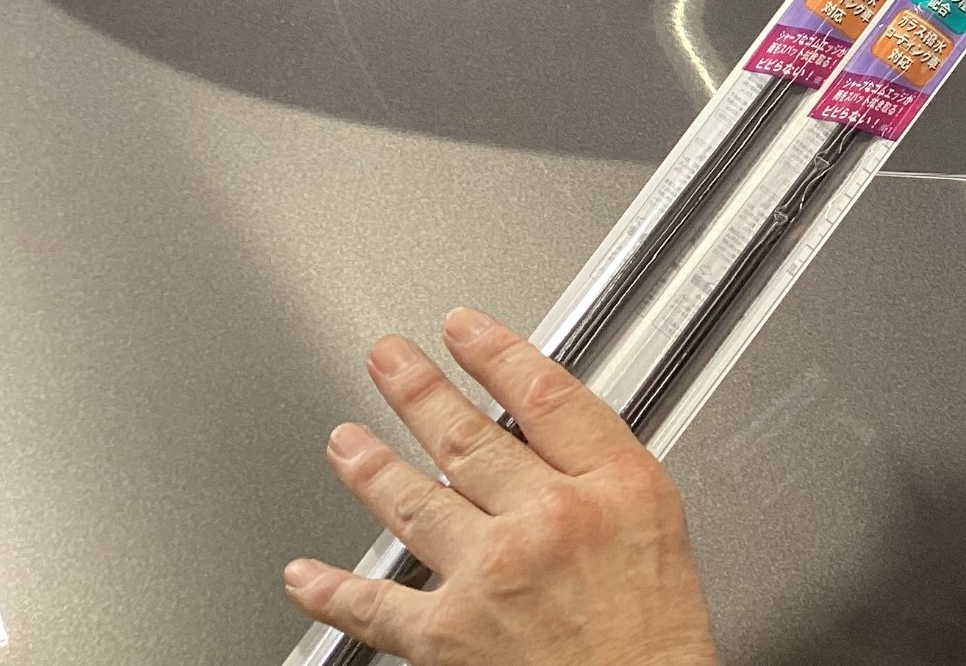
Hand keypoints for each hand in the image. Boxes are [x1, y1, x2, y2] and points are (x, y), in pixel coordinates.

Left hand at [283, 308, 718, 665]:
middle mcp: (549, 520)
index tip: (466, 330)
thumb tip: (554, 444)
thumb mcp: (661, 533)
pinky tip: (305, 575)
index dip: (497, 353)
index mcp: (616, 487)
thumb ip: (608, 482)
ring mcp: (491, 574)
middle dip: (420, 390)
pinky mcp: (448, 638)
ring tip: (345, 441)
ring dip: (372, 467)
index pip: (547, 395)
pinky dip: (331, 590)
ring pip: (415, 502)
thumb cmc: (658, 645)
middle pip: (471, 436)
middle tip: (388, 359)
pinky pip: (376, 605)